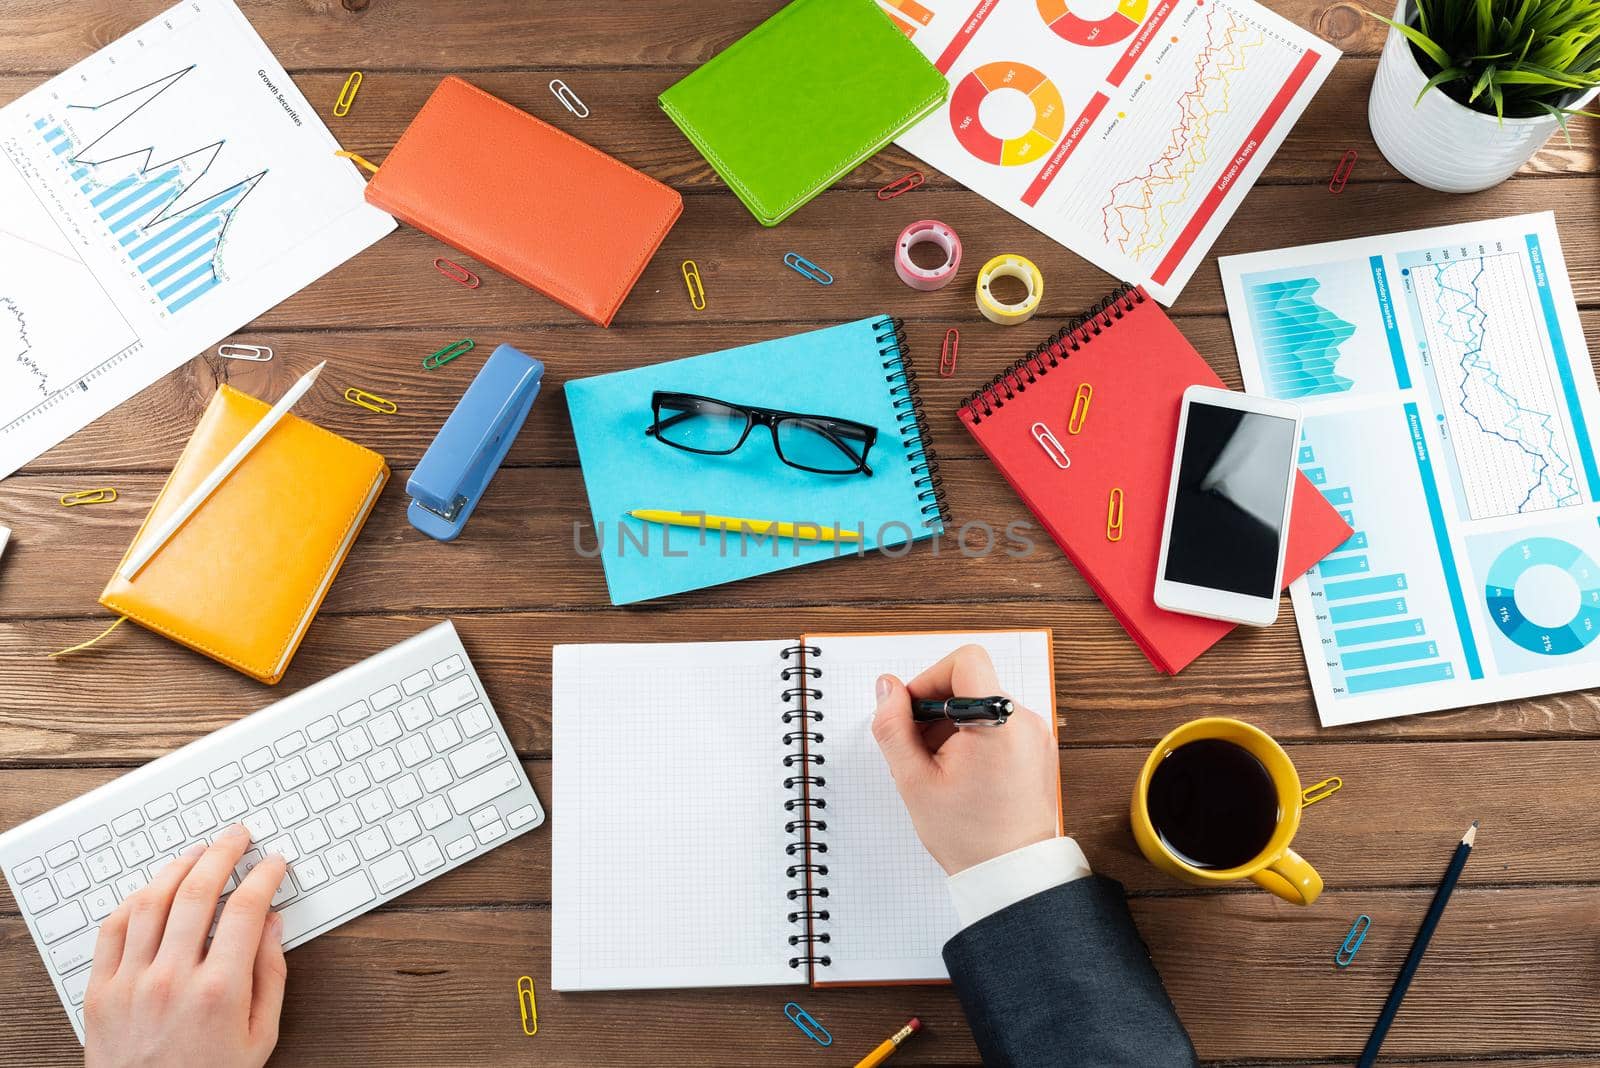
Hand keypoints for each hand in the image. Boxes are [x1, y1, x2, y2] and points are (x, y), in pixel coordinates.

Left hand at [84, 824, 288, 1067]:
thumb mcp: (260, 1036)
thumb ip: (270, 976)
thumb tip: (271, 925)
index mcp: (220, 991)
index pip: (245, 909)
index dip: (264, 876)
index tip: (273, 864)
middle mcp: (173, 979)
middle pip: (198, 891)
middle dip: (223, 853)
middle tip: (237, 836)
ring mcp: (131, 983)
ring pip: (153, 901)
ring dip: (179, 866)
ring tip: (198, 852)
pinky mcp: (101, 991)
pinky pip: (113, 929)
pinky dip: (135, 900)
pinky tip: (154, 889)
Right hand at [871, 644, 1059, 874]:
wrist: (1013, 875)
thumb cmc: (969, 836)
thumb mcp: (914, 781)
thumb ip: (893, 728)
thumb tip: (887, 689)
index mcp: (999, 723)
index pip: (965, 661)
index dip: (930, 678)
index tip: (914, 712)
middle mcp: (1025, 722)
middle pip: (971, 685)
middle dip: (936, 711)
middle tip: (918, 752)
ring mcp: (1036, 737)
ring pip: (983, 706)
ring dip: (952, 728)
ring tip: (938, 770)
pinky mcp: (1039, 752)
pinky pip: (1000, 726)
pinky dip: (974, 740)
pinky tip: (959, 775)